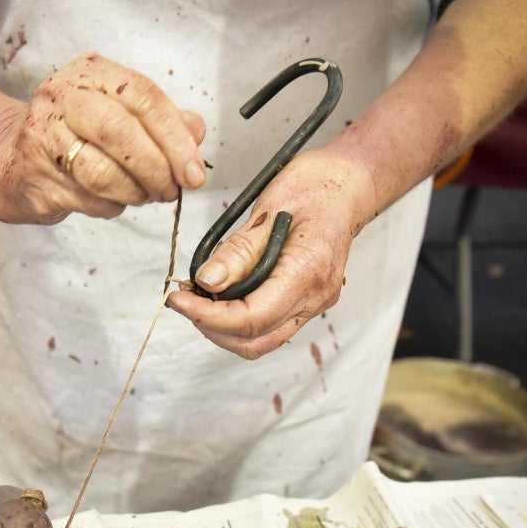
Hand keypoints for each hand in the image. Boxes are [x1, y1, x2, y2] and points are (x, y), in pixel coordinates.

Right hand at [0, 53, 206, 223]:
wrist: (13, 161)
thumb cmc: (76, 136)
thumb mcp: (122, 115)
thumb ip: (163, 120)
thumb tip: (196, 132)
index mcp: (92, 72)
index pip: (144, 98)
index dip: (175, 139)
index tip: (194, 171)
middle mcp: (62, 96)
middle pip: (121, 133)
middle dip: (156, 168)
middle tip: (172, 190)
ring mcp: (43, 135)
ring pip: (103, 172)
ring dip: (135, 192)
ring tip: (144, 194)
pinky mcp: (36, 174)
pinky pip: (88, 199)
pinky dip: (112, 205)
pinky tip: (113, 199)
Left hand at [167, 146, 375, 357]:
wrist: (348, 186)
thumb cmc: (315, 187)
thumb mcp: (268, 208)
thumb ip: (238, 250)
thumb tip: (206, 282)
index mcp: (308, 271)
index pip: (251, 318)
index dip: (208, 315)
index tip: (178, 299)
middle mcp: (315, 297)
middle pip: (254, 340)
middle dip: (211, 325)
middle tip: (184, 297)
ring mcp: (314, 305)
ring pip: (260, 341)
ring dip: (222, 327)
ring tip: (199, 296)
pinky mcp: (306, 304)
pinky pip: (268, 327)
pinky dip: (238, 320)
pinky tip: (221, 295)